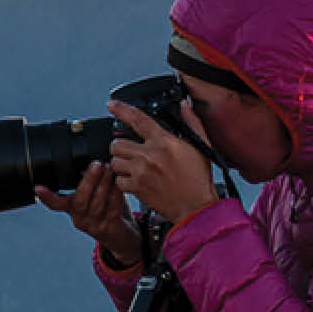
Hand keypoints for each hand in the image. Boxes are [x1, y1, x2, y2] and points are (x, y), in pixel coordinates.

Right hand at [33, 161, 142, 269]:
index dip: (47, 197)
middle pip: (79, 201)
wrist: (122, 238)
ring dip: (104, 184)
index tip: (37, 188)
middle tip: (96, 164)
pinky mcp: (110, 228)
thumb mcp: (94, 196)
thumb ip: (90, 182)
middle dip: (88, 181)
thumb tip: (90, 158)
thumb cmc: (108, 211)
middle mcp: (80, 219)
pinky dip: (116, 194)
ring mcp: (95, 225)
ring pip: (97, 204)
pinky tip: (120, 183)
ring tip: (110, 169)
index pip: (56, 204)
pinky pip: (112, 209)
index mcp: (72, 210)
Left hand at [105, 100, 219, 224]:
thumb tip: (185, 105)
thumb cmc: (198, 178)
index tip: (111, 105)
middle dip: (121, 146)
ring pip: (114, 161)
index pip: (138, 119)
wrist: (195, 206)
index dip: (122, 109)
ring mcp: (140, 172)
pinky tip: (135, 180)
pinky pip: (117, 180)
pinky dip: (123, 181)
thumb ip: (191, 122)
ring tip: (134, 167)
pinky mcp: (136, 187)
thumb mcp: (200, 146)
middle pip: (117, 143)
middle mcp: (149, 155)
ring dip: (120, 164)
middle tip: (130, 152)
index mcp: (164, 142)